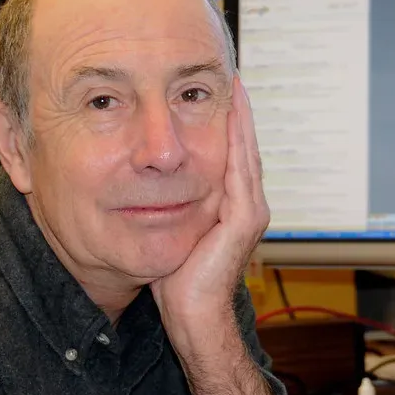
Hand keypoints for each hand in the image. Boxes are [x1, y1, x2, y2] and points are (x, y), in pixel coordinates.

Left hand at [150, 73, 268, 332]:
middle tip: (229, 76)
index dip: (227, 124)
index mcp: (232, 209)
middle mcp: (247, 206)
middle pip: (243, 147)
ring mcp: (249, 212)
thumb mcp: (171, 234)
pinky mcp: (244, 219)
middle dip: (238, 112)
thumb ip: (168, 207)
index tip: (217, 93)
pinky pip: (240, 168)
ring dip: (240, 117)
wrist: (194, 318)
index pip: (231, 156)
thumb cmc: (177, 284)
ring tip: (233, 85)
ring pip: (245, 152)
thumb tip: (145, 187)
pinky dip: (237, 138)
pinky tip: (230, 115)